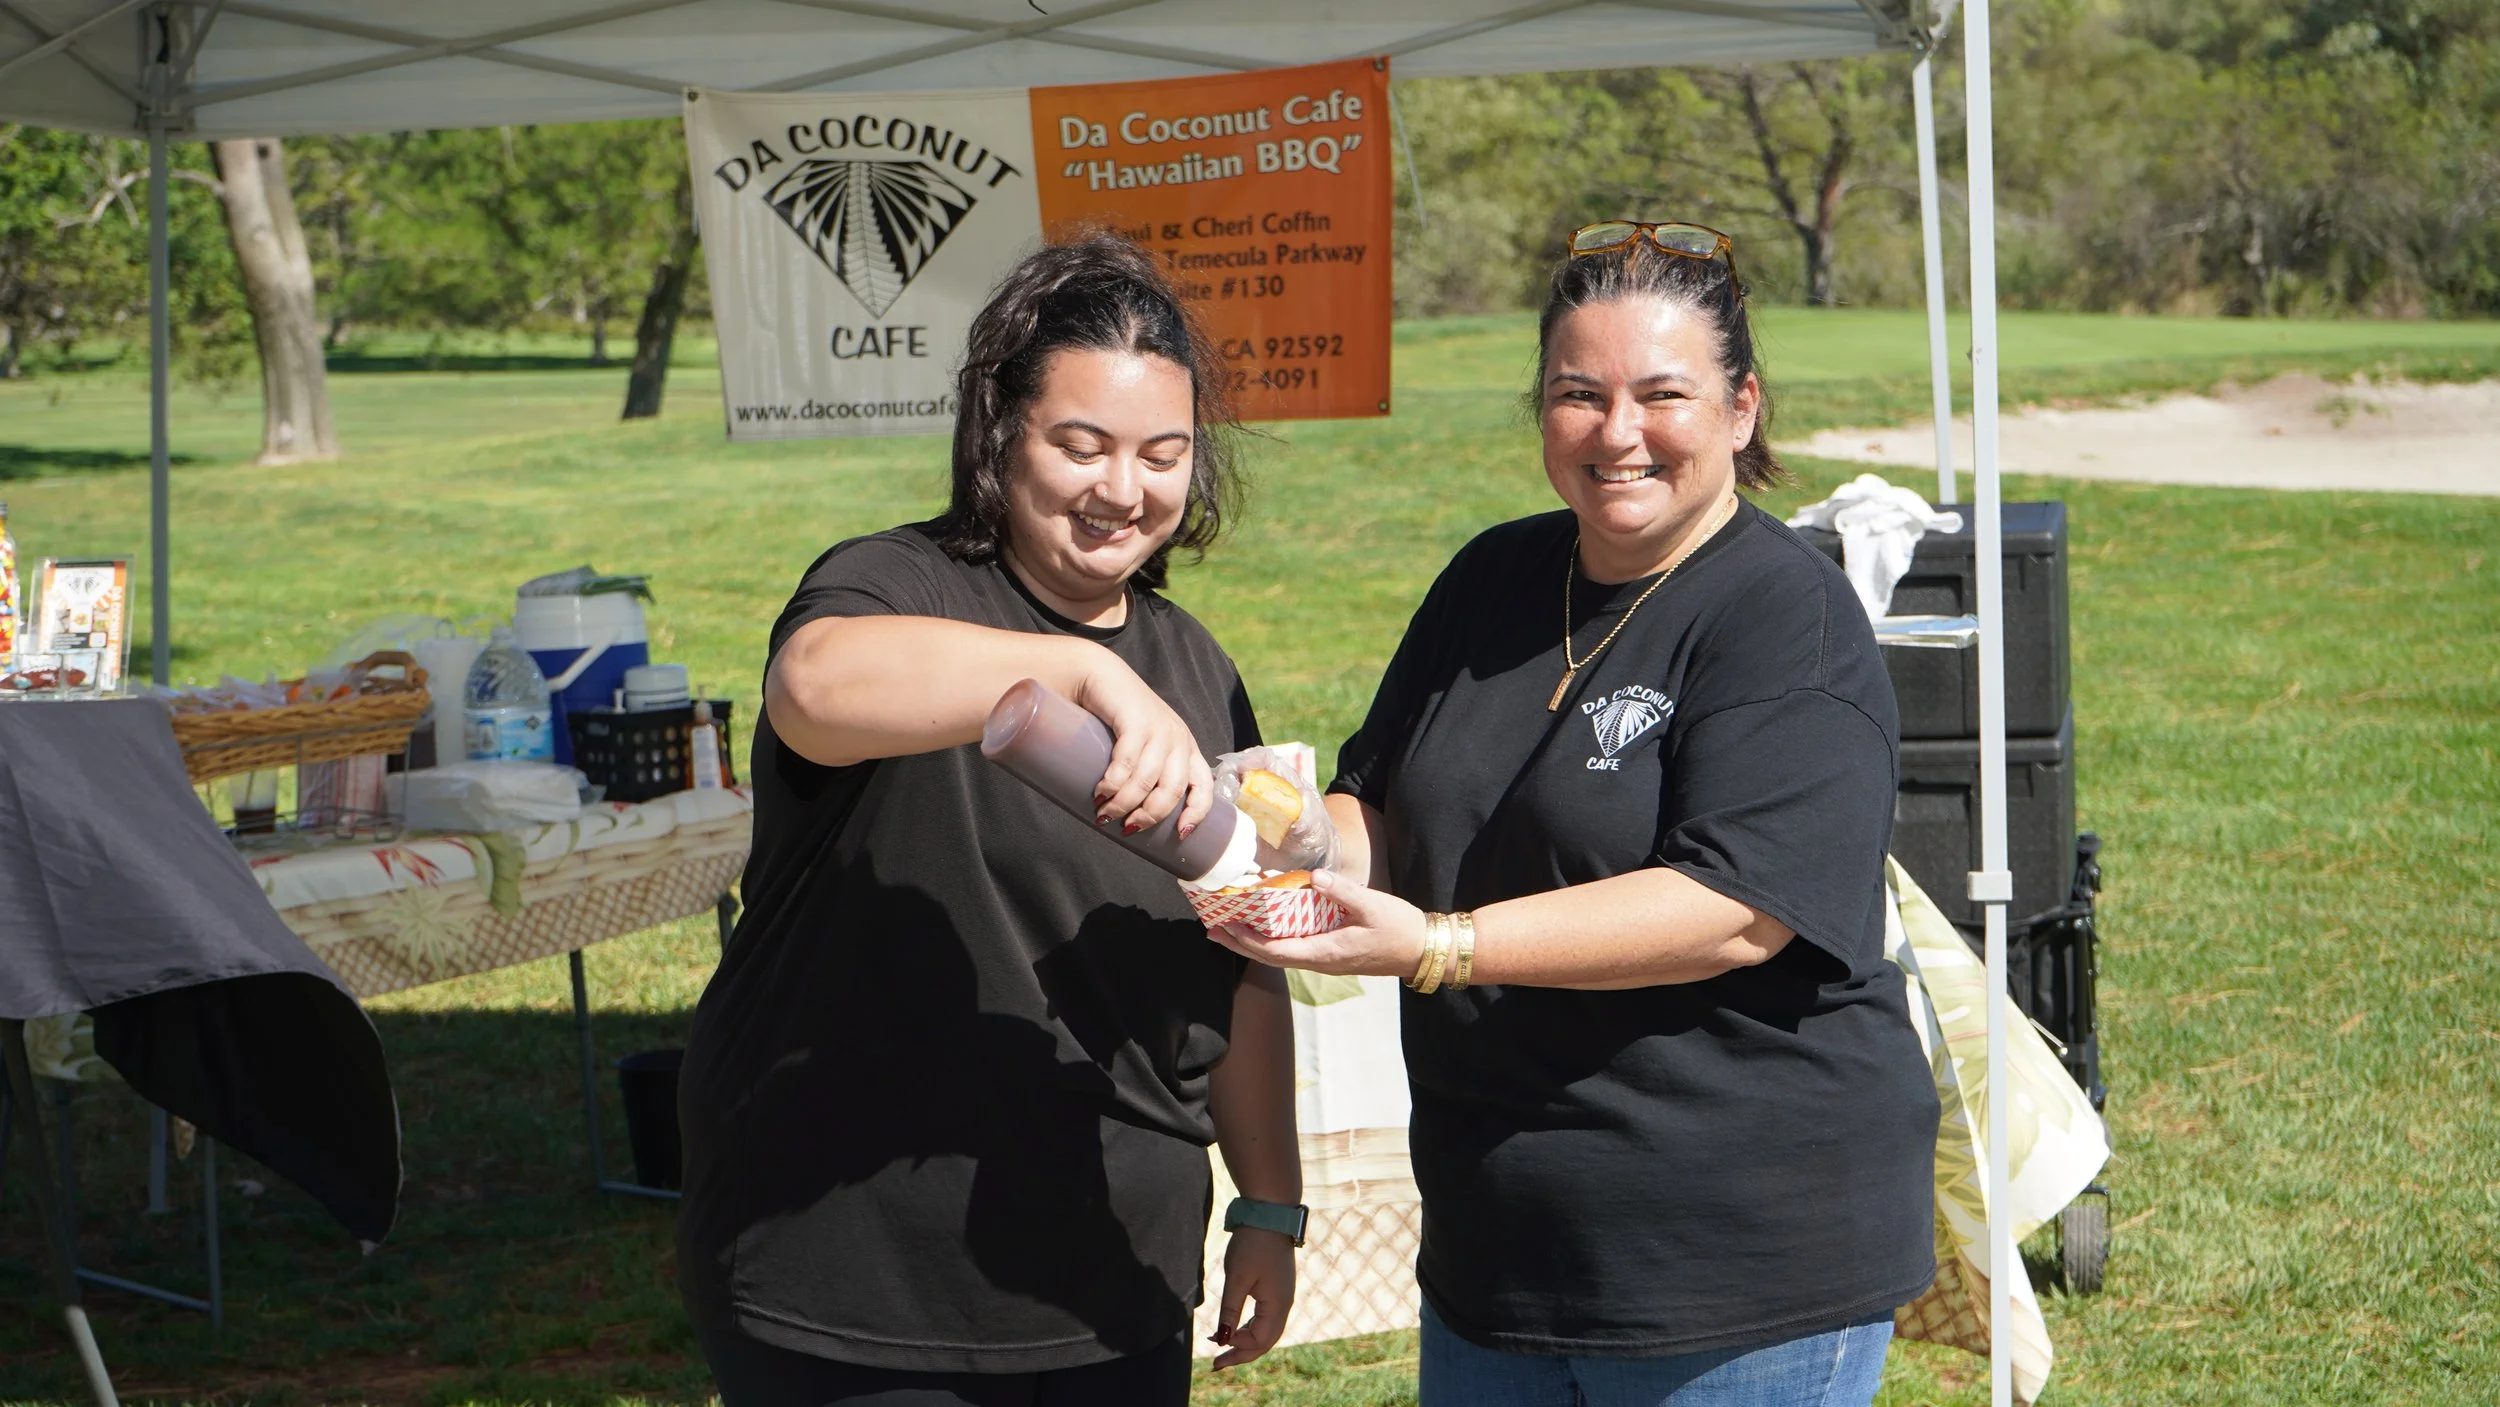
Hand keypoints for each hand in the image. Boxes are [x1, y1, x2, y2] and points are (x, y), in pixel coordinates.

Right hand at [1071, 652, 1213, 837]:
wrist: (1098, 676)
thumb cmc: (1118, 720)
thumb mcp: (1143, 747)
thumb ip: (1147, 773)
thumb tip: (1135, 820)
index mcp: (1186, 749)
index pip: (1204, 787)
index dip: (1197, 814)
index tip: (1180, 835)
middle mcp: (1178, 739)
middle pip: (1173, 790)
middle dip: (1149, 816)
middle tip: (1127, 828)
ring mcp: (1159, 728)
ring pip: (1147, 780)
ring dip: (1124, 803)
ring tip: (1104, 813)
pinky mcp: (1135, 719)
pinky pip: (1128, 761)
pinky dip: (1113, 782)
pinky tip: (1101, 792)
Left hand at [1206, 869, 1426, 977]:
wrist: (1423, 950)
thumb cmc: (1400, 929)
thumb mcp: (1373, 906)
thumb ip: (1343, 891)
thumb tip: (1315, 876)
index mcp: (1326, 952)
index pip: (1275, 951)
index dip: (1247, 940)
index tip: (1225, 926)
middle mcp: (1320, 961)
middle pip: (1270, 957)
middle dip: (1239, 944)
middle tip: (1212, 930)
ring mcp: (1326, 960)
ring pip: (1280, 955)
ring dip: (1253, 943)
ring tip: (1229, 930)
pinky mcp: (1332, 953)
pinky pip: (1294, 949)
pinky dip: (1273, 939)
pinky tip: (1267, 927)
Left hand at [1212, 1228, 1295, 1368]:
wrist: (1270, 1213)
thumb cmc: (1253, 1243)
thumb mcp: (1236, 1277)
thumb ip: (1230, 1310)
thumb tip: (1223, 1339)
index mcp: (1278, 1305)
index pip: (1259, 1341)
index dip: (1237, 1347)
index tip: (1214, 1343)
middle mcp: (1284, 1305)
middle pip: (1265, 1342)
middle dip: (1241, 1354)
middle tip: (1216, 1365)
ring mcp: (1283, 1297)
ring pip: (1266, 1332)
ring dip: (1245, 1342)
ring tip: (1221, 1348)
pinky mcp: (1278, 1289)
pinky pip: (1266, 1319)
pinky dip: (1249, 1329)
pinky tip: (1233, 1329)